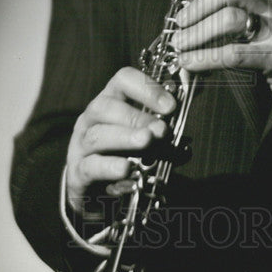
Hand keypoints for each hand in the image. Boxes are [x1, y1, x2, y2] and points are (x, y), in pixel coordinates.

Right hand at [66, 67, 176, 214]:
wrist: (97, 191)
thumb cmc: (125, 154)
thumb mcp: (144, 133)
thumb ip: (165, 122)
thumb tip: (193, 105)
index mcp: (111, 101)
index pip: (123, 80)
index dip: (147, 88)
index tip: (171, 106)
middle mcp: (91, 119)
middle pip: (106, 107)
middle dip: (137, 117)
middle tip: (161, 131)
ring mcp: (81, 146)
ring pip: (97, 135)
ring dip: (125, 137)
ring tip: (147, 142)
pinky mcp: (78, 173)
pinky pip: (90, 166)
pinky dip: (109, 167)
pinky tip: (127, 169)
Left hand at [173, 0, 271, 130]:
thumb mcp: (262, 29)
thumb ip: (235, 17)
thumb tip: (191, 12)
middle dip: (197, 6)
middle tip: (180, 23)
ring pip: (229, 18)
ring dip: (197, 32)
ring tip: (181, 45)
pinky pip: (233, 54)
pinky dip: (205, 58)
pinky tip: (190, 63)